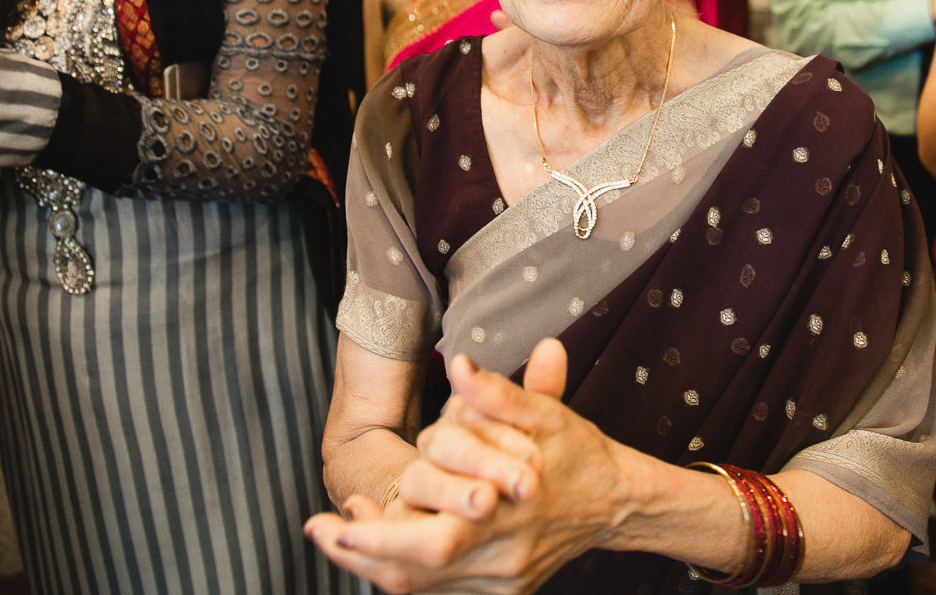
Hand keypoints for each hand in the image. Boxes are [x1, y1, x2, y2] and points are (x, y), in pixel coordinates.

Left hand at [305, 340, 635, 593]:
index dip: (383, 534)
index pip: (437, 538)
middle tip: (320, 528)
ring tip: (332, 536)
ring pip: (421, 589)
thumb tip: (458, 363)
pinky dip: (400, 573)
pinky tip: (372, 549)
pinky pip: (437, 592)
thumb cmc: (577, 453)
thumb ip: (500, 394)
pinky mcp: (498, 591)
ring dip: (372, 564)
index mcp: (512, 514)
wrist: (616, 502)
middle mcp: (503, 557)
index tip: (342, 507)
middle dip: (362, 553)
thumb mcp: (548, 415)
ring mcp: (500, 582)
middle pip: (418, 573)